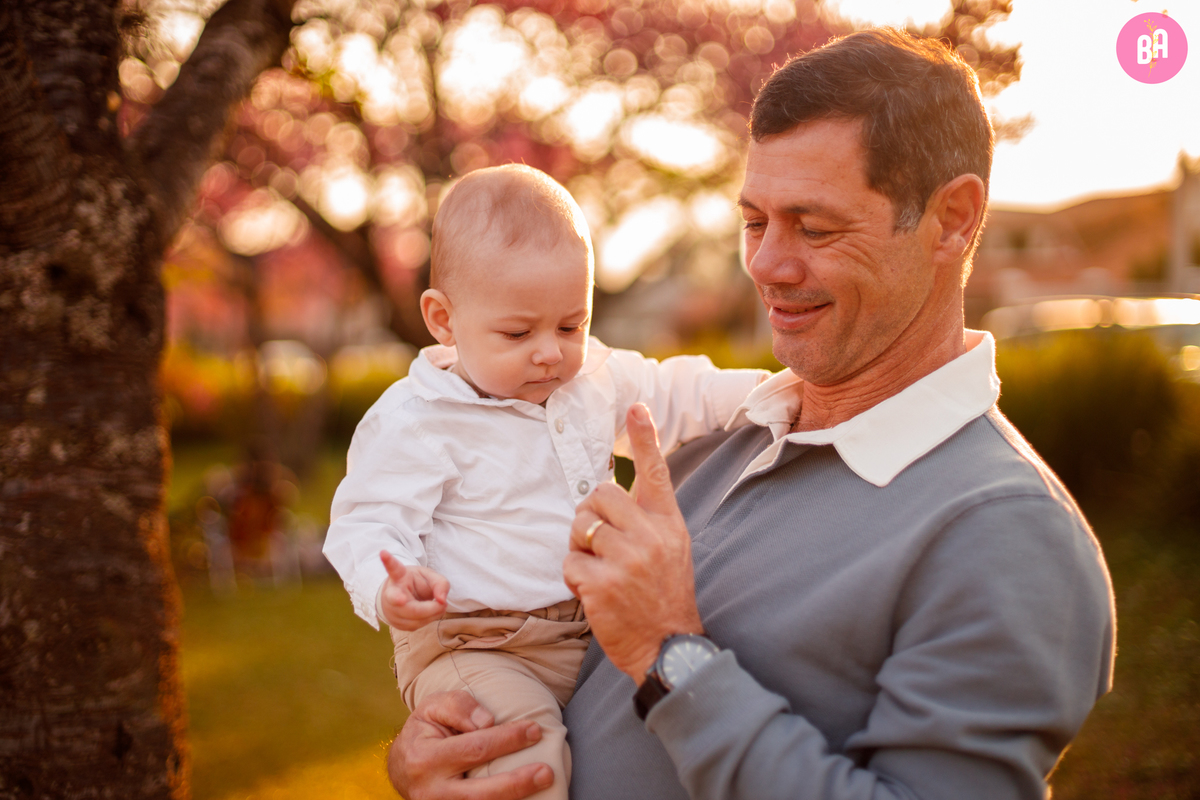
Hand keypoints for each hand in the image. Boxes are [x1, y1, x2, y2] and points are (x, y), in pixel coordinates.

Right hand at [380, 551, 448, 630]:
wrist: (401, 597)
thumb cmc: (416, 584)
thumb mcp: (430, 577)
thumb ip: (441, 584)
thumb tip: (443, 601)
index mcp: (398, 577)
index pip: (394, 569)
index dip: (389, 561)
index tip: (383, 552)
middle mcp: (391, 594)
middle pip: (408, 606)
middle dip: (427, 608)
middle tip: (443, 604)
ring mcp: (392, 611)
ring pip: (415, 619)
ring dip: (433, 613)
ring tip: (438, 604)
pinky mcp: (397, 624)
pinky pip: (419, 625)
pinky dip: (429, 619)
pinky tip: (430, 611)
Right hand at [388, 691, 553, 799]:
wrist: (401, 766)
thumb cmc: (425, 731)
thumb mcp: (432, 707)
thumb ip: (459, 706)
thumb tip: (488, 721)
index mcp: (425, 758)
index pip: (475, 748)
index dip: (507, 740)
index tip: (535, 730)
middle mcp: (431, 791)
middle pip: (481, 791)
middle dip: (517, 783)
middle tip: (546, 772)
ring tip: (542, 787)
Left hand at [563, 404, 703, 681]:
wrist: (669, 648)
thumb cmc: (663, 596)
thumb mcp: (670, 550)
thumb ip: (646, 520)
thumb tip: (608, 493)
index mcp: (668, 524)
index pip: (656, 472)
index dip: (645, 438)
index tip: (636, 406)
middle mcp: (650, 536)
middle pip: (600, 494)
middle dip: (589, 516)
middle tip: (598, 545)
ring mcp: (627, 559)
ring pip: (580, 527)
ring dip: (579, 548)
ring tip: (600, 572)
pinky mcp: (603, 583)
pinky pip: (569, 562)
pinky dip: (574, 578)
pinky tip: (595, 594)